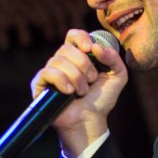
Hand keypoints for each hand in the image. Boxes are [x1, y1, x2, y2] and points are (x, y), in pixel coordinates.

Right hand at [31, 29, 127, 157]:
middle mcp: (63, 61)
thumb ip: (114, 58)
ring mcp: (50, 72)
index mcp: (79, 56)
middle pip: (67, 48)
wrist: (89, 121)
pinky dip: (61, 81)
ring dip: (75, 77)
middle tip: (91, 80)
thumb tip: (96, 46)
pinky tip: (69, 92)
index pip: (73, 36)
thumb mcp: (117, 77)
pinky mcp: (40, 84)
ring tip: (82, 91)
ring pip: (58, 60)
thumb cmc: (101, 100)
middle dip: (83, 65)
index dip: (80, 38)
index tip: (90, 49)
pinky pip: (47, 73)